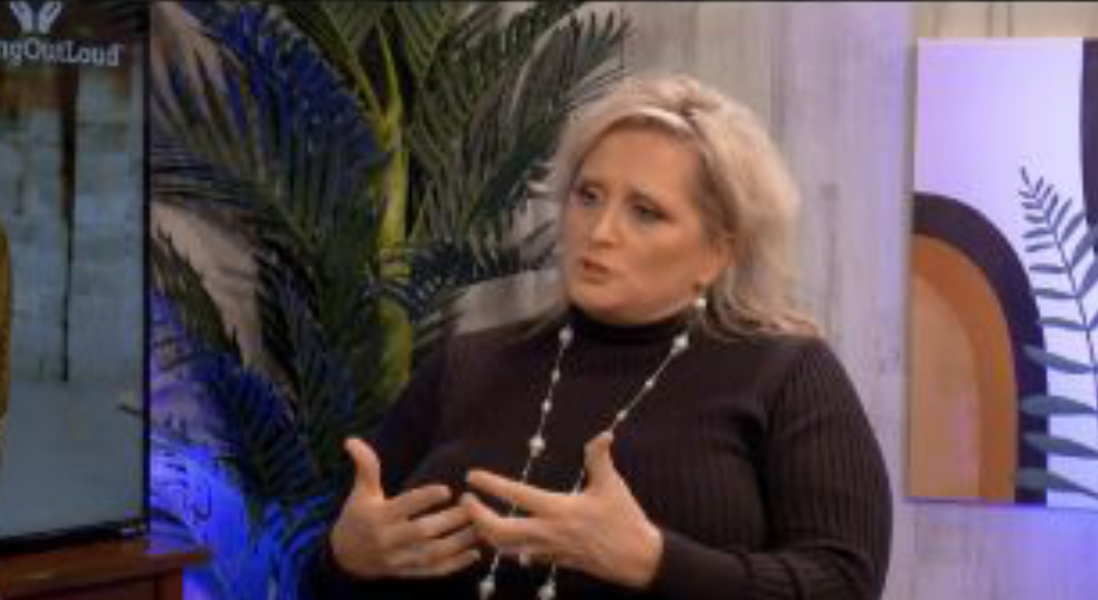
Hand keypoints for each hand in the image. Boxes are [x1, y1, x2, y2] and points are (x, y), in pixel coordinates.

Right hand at [329, 437, 479, 578]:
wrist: (346, 556)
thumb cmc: (359, 515)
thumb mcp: (361, 490)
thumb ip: (366, 466)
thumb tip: (351, 439)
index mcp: (378, 517)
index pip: (403, 507)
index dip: (425, 498)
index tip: (447, 489)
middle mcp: (388, 540)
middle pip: (422, 532)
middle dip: (449, 520)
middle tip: (472, 506)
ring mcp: (398, 559)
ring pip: (432, 554)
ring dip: (458, 543)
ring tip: (479, 528)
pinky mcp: (407, 573)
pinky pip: (433, 572)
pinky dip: (455, 565)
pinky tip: (474, 553)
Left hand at [463, 431, 662, 588]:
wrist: (639, 559)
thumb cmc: (625, 520)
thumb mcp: (612, 486)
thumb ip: (600, 458)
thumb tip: (603, 433)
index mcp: (559, 510)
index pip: (517, 496)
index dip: (491, 485)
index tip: (471, 477)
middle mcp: (549, 532)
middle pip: (500, 531)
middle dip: (477, 517)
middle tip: (465, 503)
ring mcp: (550, 550)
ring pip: (507, 548)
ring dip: (487, 534)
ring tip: (477, 519)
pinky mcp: (556, 561)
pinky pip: (524, 556)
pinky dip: (510, 547)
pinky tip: (505, 539)